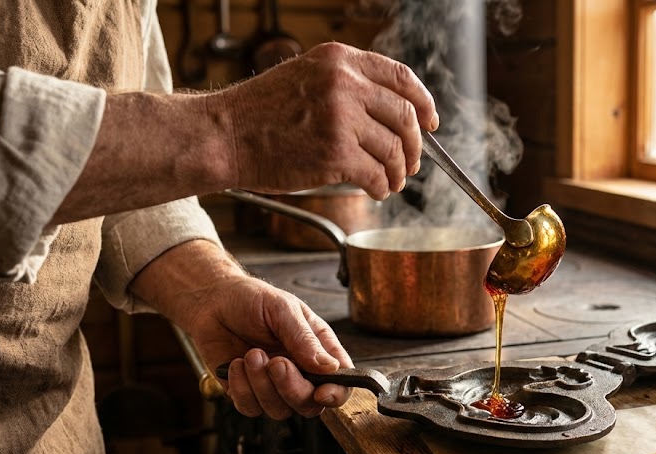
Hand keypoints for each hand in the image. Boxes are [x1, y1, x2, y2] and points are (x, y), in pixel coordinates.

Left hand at [187, 275, 353, 418]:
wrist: (212, 302)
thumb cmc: (252, 299)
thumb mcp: (282, 308)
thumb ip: (305, 339)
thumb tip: (330, 367)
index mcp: (318, 350)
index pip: (340, 382)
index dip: (336, 393)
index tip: (321, 392)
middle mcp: (299, 372)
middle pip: (310, 404)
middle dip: (292, 389)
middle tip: (276, 362)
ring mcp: (273, 385)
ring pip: (280, 410)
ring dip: (262, 385)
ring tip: (251, 354)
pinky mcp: (247, 393)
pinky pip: (250, 408)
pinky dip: (241, 388)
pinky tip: (236, 363)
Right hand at [219, 41, 438, 200]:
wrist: (224, 135)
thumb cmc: (261, 114)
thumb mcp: (306, 77)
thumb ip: (347, 86)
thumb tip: (395, 115)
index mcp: (339, 60)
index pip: (401, 78)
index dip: (424, 103)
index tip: (431, 122)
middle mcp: (344, 83)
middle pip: (405, 116)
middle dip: (415, 145)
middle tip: (411, 163)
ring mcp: (341, 119)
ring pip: (394, 150)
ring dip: (398, 171)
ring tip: (391, 182)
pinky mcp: (336, 154)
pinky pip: (377, 175)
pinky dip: (382, 187)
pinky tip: (377, 191)